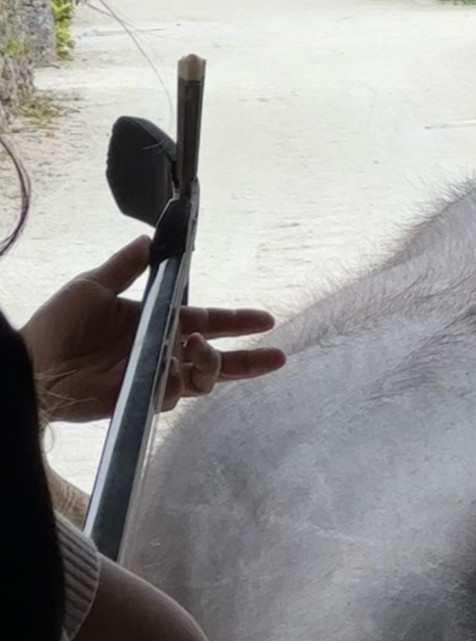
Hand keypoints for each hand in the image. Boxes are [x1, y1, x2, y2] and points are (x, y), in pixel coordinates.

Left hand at [21, 235, 285, 422]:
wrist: (34, 365)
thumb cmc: (57, 326)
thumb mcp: (92, 286)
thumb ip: (126, 266)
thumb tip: (151, 240)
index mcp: (157, 324)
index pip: (208, 322)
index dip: (237, 322)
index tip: (266, 320)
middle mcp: (161, 352)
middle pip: (217, 360)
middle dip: (250, 360)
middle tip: (276, 356)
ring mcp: (154, 378)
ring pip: (202, 379)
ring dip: (210, 364)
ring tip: (199, 349)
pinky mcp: (141, 399)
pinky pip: (173, 394)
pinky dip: (177, 380)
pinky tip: (171, 366)